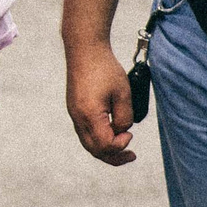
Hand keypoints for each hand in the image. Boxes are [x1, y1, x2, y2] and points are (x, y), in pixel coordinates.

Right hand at [66, 48, 138, 165]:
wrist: (85, 50)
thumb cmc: (105, 69)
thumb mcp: (123, 93)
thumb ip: (125, 116)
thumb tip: (122, 130)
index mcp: (89, 115)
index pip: (105, 145)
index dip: (120, 145)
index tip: (131, 135)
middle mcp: (78, 118)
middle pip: (94, 150)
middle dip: (114, 157)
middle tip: (131, 156)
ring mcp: (74, 114)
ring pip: (88, 143)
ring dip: (106, 150)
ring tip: (123, 149)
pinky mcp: (75, 109)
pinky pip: (85, 133)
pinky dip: (99, 139)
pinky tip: (111, 134)